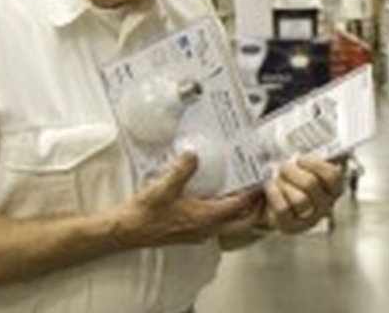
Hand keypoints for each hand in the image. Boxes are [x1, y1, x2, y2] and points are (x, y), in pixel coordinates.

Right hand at [109, 153, 264, 248]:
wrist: (127, 231)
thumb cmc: (145, 214)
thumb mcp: (164, 187)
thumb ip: (182, 170)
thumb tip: (193, 154)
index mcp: (206, 217)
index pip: (239, 206)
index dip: (253, 193)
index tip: (261, 180)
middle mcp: (207, 229)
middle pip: (243, 224)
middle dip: (256, 209)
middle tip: (260, 192)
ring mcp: (199, 233)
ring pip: (232, 227)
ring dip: (242, 214)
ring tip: (245, 195)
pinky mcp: (191, 234)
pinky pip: (218, 227)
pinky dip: (226, 216)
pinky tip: (218, 201)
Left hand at [263, 156, 344, 233]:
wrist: (272, 198)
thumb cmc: (292, 178)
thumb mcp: (305, 163)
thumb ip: (314, 151)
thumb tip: (316, 139)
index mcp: (333, 187)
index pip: (332, 175)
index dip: (315, 164)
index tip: (301, 158)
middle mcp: (324, 205)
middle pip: (311, 185)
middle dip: (292, 172)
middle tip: (284, 167)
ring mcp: (308, 218)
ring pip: (300, 200)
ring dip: (284, 184)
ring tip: (278, 179)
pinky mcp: (290, 226)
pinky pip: (284, 210)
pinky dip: (275, 195)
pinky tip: (272, 187)